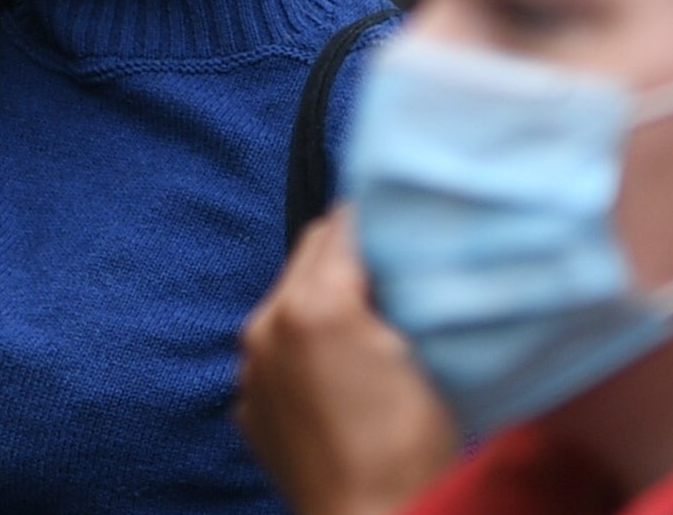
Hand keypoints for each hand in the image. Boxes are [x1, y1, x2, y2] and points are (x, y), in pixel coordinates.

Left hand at [239, 211, 460, 514]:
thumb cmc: (414, 450)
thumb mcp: (426, 356)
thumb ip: (403, 294)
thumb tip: (399, 257)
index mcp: (314, 303)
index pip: (344, 225)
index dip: (380, 222)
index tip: (405, 225)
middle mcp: (266, 324)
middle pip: (309, 255)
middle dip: (349, 257)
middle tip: (394, 272)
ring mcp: (250, 367)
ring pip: (288, 302)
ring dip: (323, 300)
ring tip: (370, 326)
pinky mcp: (246, 404)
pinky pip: (275, 352)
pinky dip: (302, 348)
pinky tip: (341, 376)